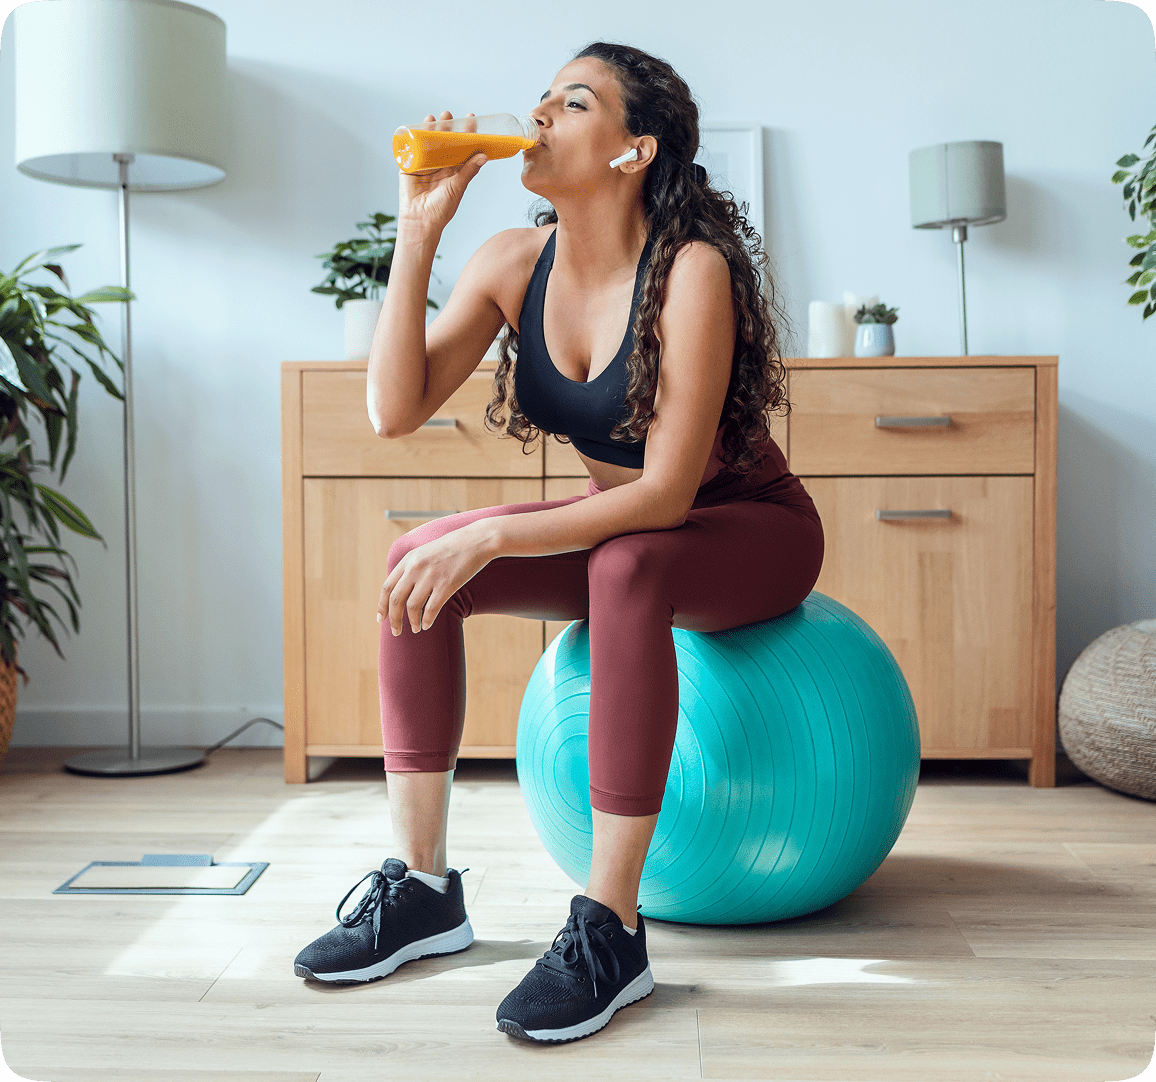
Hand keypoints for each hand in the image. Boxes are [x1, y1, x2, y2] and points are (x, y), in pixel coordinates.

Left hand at [378, 522, 494, 635]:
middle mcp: (415, 567)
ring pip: (412, 607)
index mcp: (408, 559)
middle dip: (393, 619)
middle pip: (396, 600)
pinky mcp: (446, 584)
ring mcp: (430, 576)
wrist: (477, 540)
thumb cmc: (454, 546)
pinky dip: (427, 620)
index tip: (381, 619)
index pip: (387, 587)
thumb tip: (403, 589)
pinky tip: (427, 624)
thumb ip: (413, 567)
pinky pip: (431, 609)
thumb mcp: (426, 551)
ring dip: (412, 622)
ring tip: (416, 629)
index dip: (382, 606)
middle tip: (396, 631)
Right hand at [397, 110, 487, 233]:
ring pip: (428, 142)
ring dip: (431, 129)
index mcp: (454, 169)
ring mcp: (424, 164)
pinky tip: (417, 128)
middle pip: (444, 140)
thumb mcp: (457, 187)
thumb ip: (469, 170)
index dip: (466, 133)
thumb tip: (483, 155)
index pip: (461, 147)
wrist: (420, 222)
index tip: (471, 119)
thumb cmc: (441, 209)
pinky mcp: (410, 166)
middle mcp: (440, 164)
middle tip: (450, 115)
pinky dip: (414, 137)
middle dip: (446, 126)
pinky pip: (412, 149)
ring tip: (435, 118)